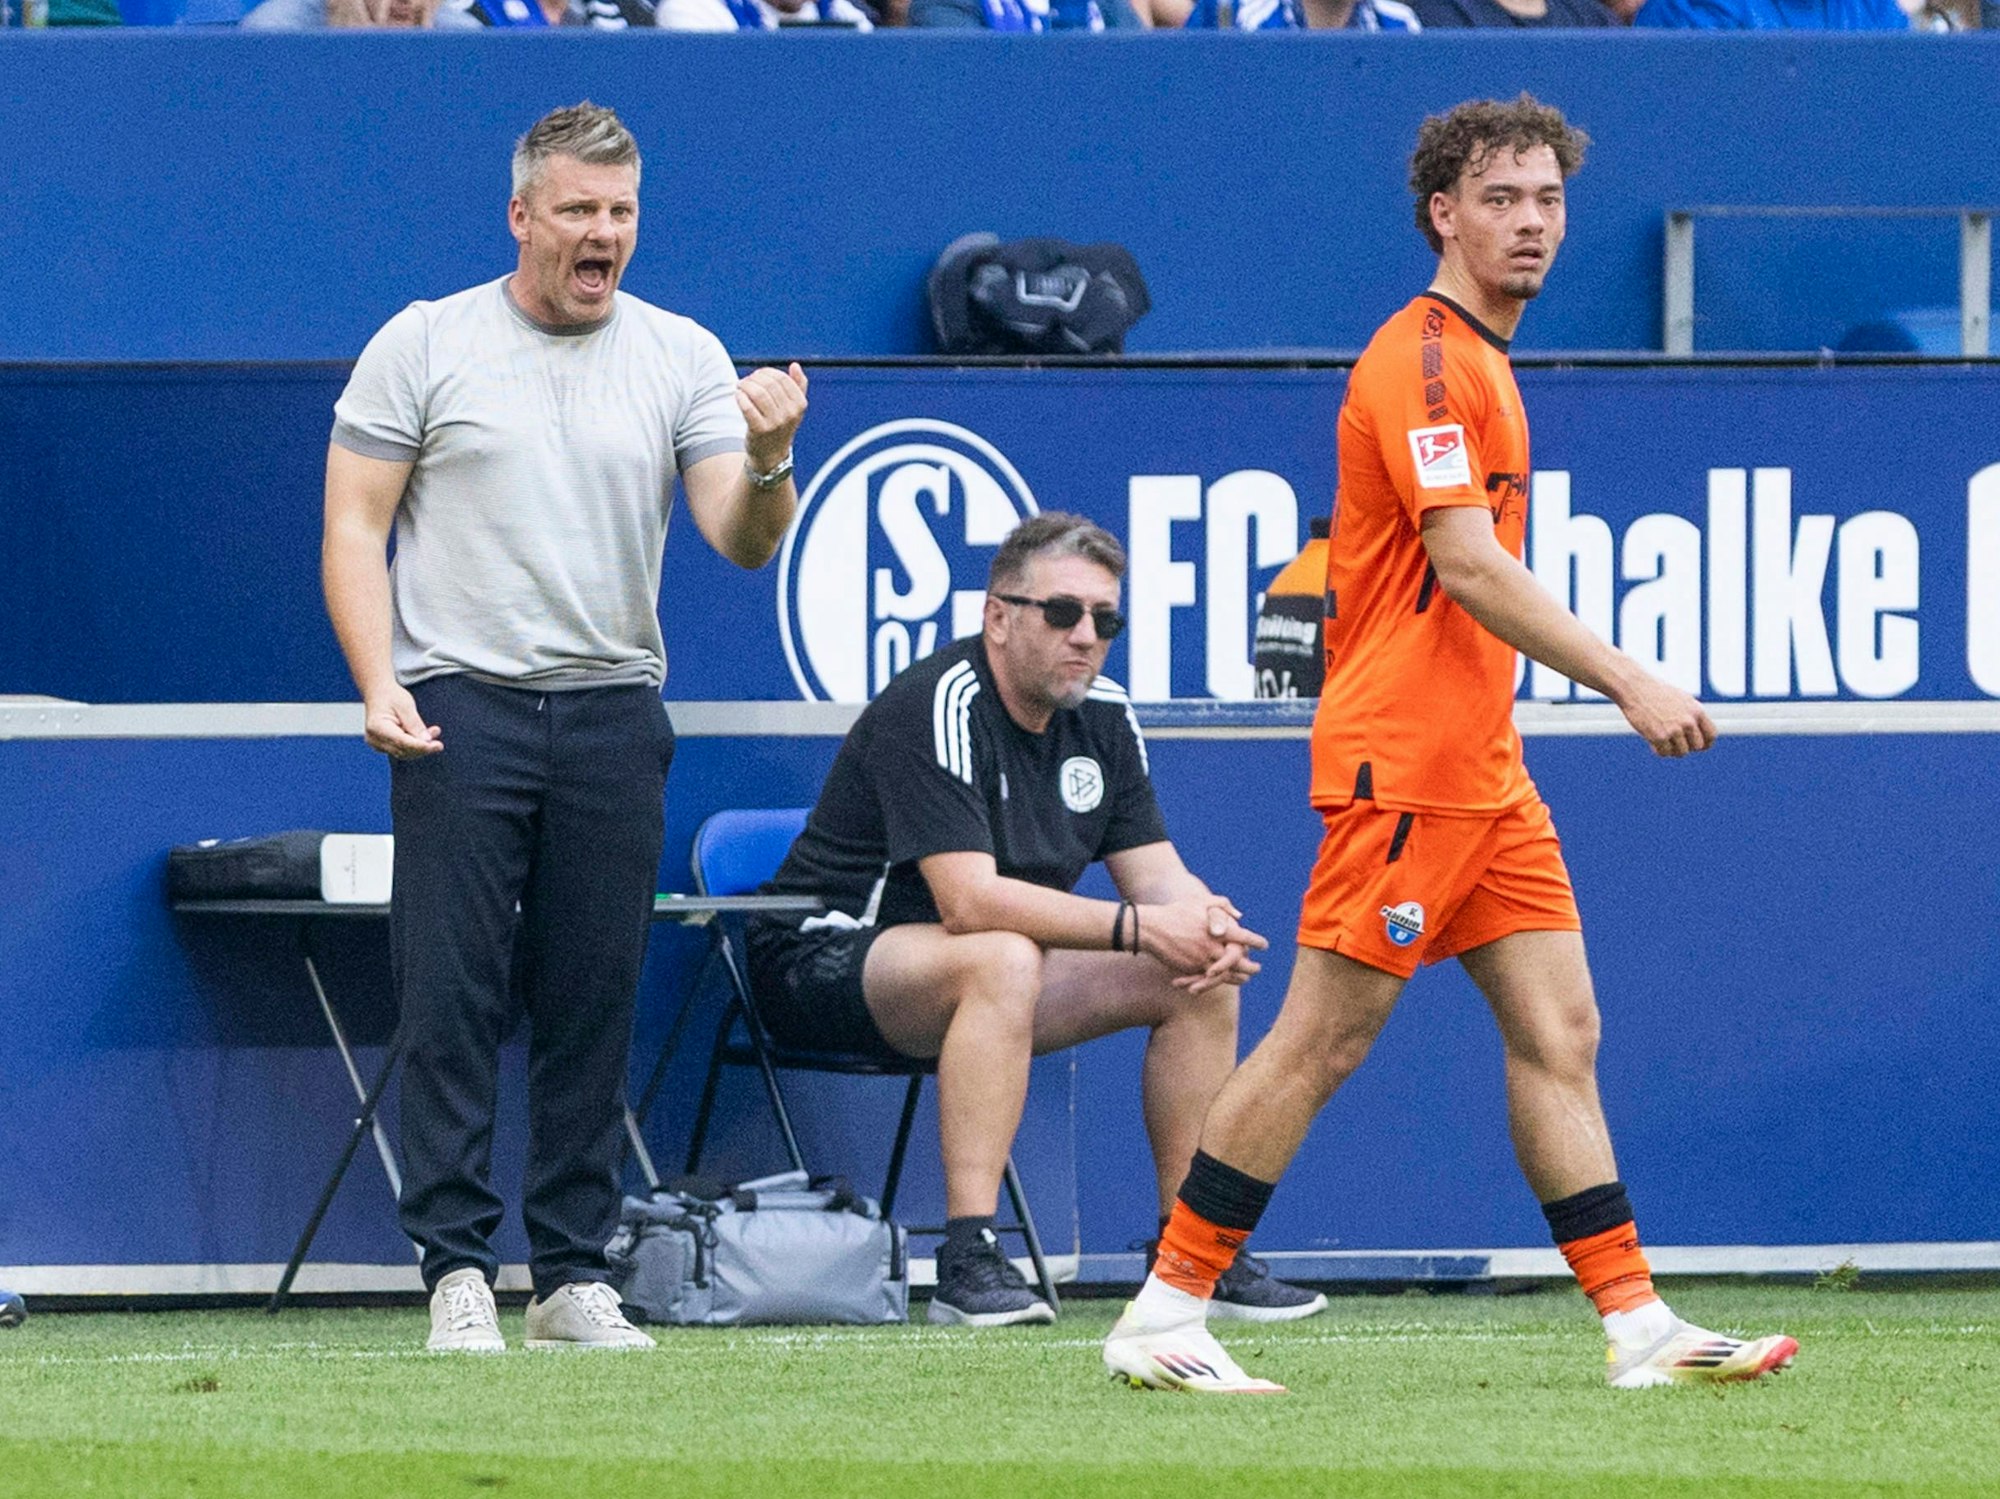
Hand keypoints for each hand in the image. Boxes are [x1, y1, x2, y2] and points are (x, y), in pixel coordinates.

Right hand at [363, 686, 441, 759]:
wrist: (378, 693)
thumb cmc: (391, 696)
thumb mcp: (405, 705)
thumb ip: (415, 724)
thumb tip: (427, 741)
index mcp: (377, 727)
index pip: (402, 742)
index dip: (421, 746)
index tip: (438, 746)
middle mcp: (374, 739)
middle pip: (403, 751)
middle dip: (423, 748)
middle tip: (439, 744)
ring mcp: (377, 744)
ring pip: (404, 753)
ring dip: (421, 747)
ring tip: (434, 732)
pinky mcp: (383, 746)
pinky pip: (402, 750)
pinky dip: (415, 745)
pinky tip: (426, 736)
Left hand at [738, 363, 808, 473]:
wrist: (771, 456)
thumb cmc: (781, 427)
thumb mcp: (794, 408)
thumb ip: (798, 386)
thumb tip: (795, 365)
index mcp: (800, 404)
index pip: (782, 378)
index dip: (767, 372)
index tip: (758, 375)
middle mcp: (790, 414)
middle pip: (769, 384)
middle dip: (754, 378)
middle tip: (746, 381)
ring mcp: (775, 423)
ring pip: (758, 393)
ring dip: (745, 385)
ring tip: (740, 386)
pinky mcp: (759, 430)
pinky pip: (747, 407)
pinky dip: (740, 397)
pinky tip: (737, 395)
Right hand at [1137, 894, 1268, 982]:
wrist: (1152, 928)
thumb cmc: (1177, 912)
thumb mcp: (1200, 901)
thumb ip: (1222, 905)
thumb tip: (1240, 916)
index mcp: (1218, 929)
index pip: (1243, 937)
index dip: (1256, 941)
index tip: (1264, 945)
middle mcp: (1213, 945)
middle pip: (1239, 960)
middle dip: (1251, 966)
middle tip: (1257, 968)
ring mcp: (1202, 959)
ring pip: (1226, 973)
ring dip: (1238, 977)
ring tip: (1245, 978)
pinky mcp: (1192, 968)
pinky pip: (1210, 979)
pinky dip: (1220, 981)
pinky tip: (1226, 981)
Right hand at [1613, 672, 1717, 758]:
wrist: (1634, 687)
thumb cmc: (1655, 692)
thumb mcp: (1681, 699)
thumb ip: (1691, 715)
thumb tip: (1697, 735)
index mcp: (1696, 711)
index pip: (1711, 735)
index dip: (1705, 744)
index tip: (1697, 747)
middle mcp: (1688, 721)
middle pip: (1696, 746)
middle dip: (1686, 747)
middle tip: (1674, 743)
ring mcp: (1674, 729)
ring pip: (1680, 752)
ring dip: (1671, 750)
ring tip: (1661, 740)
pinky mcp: (1659, 736)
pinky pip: (1664, 753)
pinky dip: (1658, 750)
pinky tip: (1651, 741)